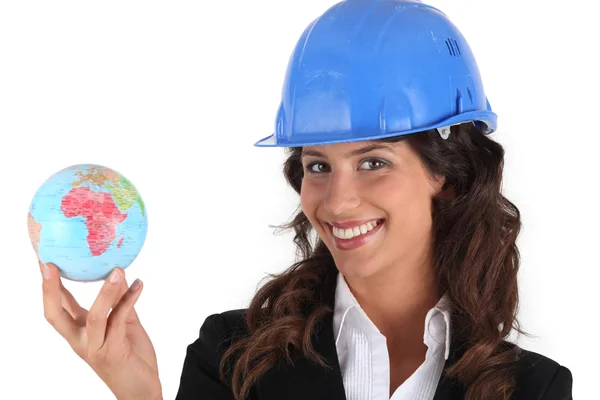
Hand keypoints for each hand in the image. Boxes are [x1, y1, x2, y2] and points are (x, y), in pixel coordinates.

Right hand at [39, 261, 162, 399]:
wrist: (141, 389)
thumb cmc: (130, 357)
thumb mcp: (123, 324)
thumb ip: (119, 302)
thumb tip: (117, 274)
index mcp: (80, 332)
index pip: (58, 307)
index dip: (50, 287)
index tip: (45, 264)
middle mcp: (82, 340)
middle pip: (56, 315)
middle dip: (51, 290)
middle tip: (51, 266)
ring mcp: (95, 347)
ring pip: (95, 315)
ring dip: (106, 291)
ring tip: (117, 269)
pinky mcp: (113, 351)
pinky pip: (120, 320)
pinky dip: (129, 300)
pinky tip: (138, 285)